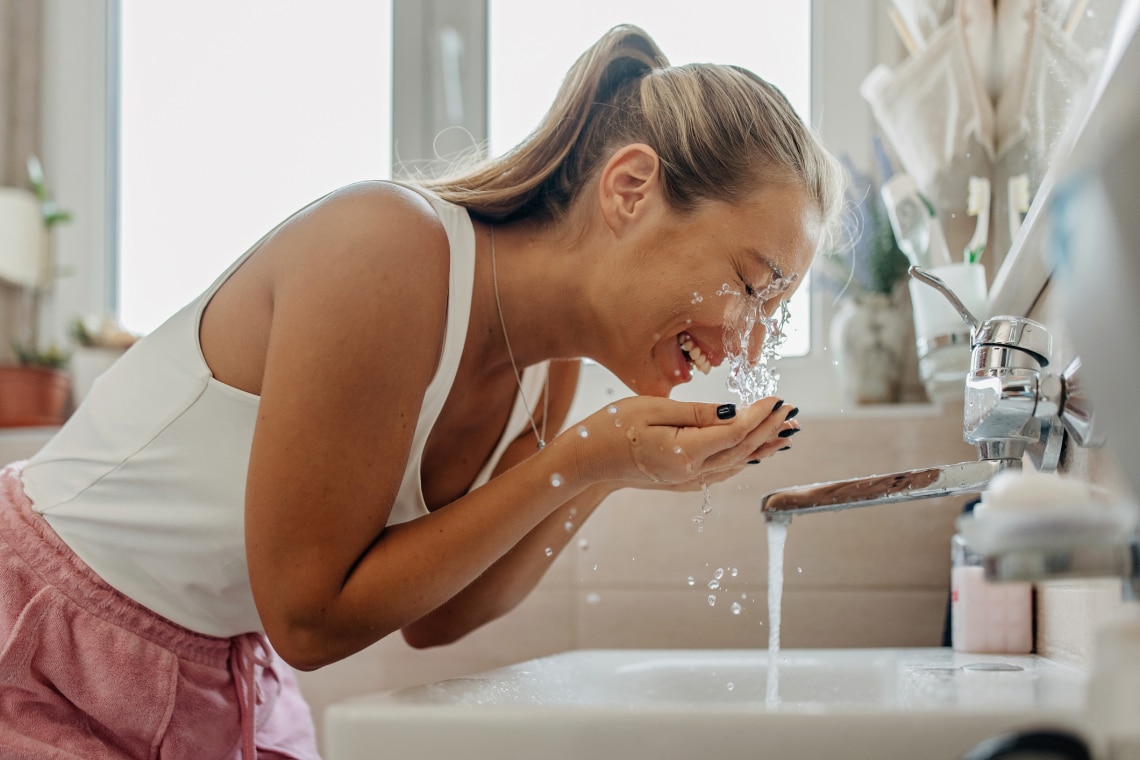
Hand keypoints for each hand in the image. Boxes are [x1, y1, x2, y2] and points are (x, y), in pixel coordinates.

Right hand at [569, 396, 796, 485]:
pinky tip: (754, 451)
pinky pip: (721, 470)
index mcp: (685, 452)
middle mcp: (691, 472)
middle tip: (792, 413)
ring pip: (735, 463)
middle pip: (742, 450)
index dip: (760, 415)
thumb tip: (733, 413)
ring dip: (763, 447)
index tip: (777, 398)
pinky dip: (743, 458)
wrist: (586, 460)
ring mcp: (686, 480)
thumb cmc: (612, 427)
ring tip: (786, 434)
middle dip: (769, 430)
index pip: (735, 432)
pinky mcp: (681, 480)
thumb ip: (696, 412)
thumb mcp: (653, 408)